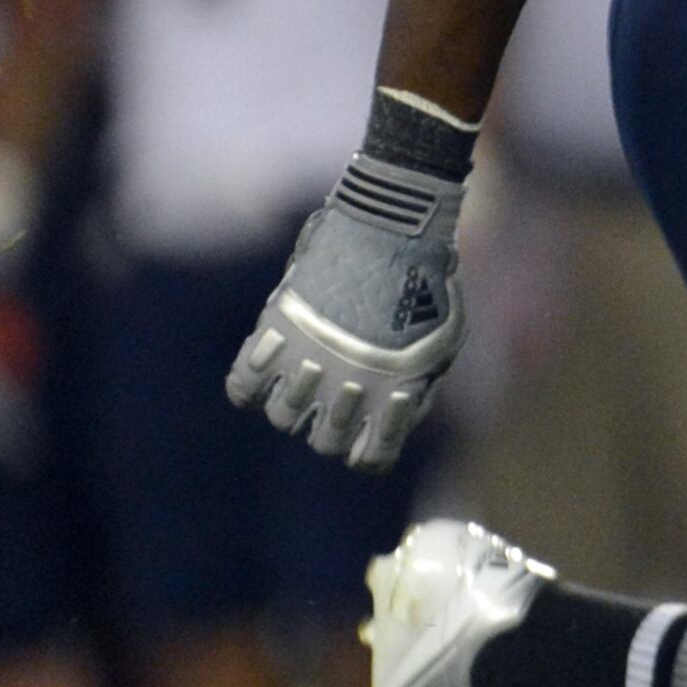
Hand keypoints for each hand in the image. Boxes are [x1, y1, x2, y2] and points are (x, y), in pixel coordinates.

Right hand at [223, 152, 467, 469]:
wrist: (393, 226)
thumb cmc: (427, 279)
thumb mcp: (444, 338)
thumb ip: (421, 380)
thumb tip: (401, 406)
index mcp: (394, 393)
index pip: (369, 460)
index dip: (366, 449)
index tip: (366, 430)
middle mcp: (350, 387)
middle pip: (322, 442)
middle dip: (330, 426)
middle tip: (336, 396)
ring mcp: (309, 361)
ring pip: (282, 417)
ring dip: (292, 403)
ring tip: (306, 372)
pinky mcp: (276, 331)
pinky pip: (242, 383)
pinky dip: (247, 385)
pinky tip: (264, 370)